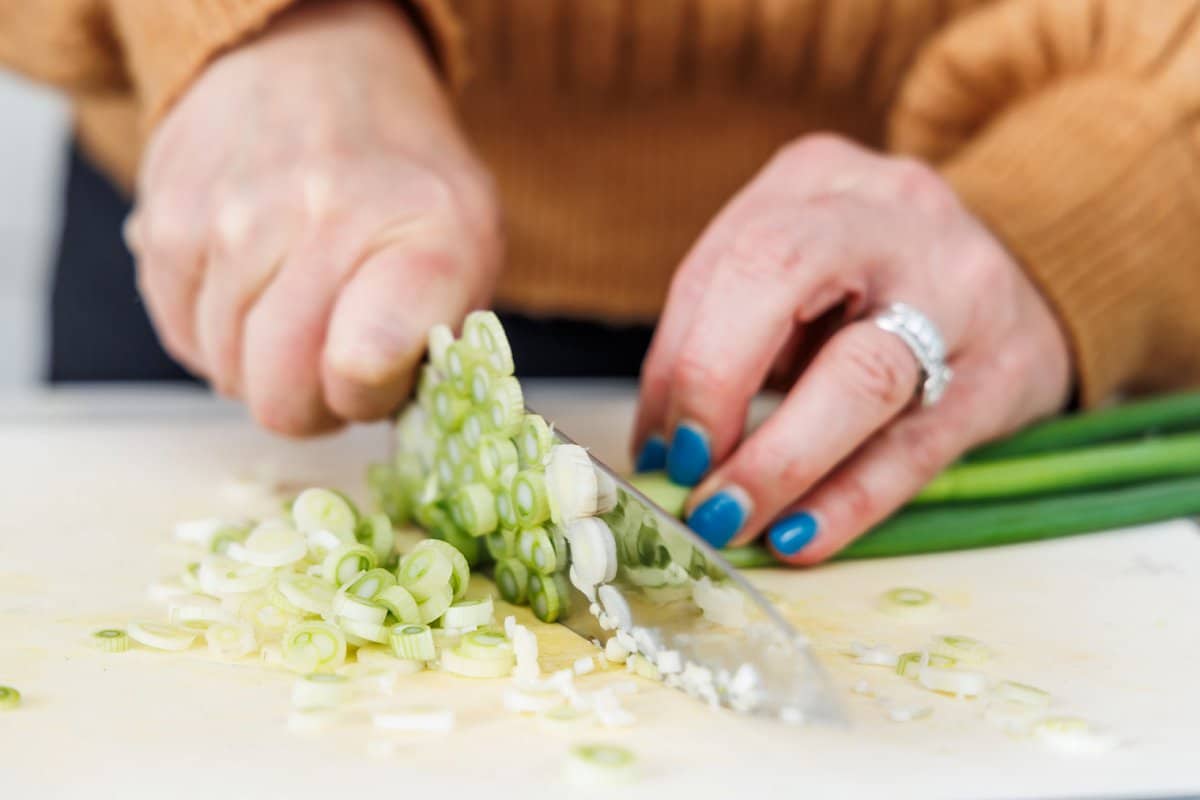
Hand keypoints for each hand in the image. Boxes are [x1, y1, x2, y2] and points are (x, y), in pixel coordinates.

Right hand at [125, 0, 499, 434]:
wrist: (312, 66)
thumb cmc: (402, 184)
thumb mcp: (469, 250)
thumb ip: (442, 341)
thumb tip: (376, 408)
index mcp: (425, 235)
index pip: (366, 362)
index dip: (366, 396)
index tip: (374, 373)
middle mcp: (323, 218)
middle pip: (283, 397)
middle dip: (314, 401)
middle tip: (336, 357)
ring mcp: (233, 219)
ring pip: (229, 374)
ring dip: (262, 364)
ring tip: (298, 307)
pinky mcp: (166, 223)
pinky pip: (182, 338)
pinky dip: (216, 334)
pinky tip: (251, 288)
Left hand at [633, 134, 1071, 563]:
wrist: (1029, 289)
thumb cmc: (878, 287)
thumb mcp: (799, 275)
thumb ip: (724, 336)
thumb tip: (659, 446)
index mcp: (819, 177)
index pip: (728, 260)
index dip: (677, 361)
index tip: (656, 443)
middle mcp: (892, 213)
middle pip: (780, 274)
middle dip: (712, 381)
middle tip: (685, 468)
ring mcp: (960, 288)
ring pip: (859, 373)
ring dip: (776, 460)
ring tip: (726, 519)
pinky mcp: (1003, 374)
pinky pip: (913, 449)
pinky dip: (845, 501)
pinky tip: (797, 538)